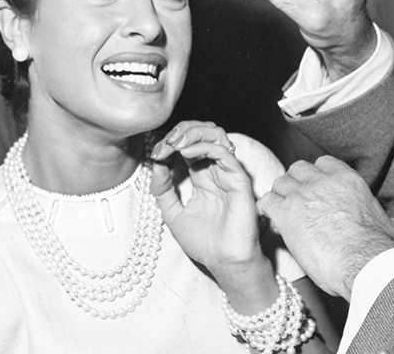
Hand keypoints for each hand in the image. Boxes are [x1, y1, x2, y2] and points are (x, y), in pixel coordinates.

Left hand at [149, 121, 263, 272]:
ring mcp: (228, 174)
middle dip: (182, 131)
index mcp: (203, 178)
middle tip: (165, 142)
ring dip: (193, 133)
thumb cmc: (204, 242)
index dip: (171, 144)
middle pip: (203, 134)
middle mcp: (216, 171)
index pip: (189, 147)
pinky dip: (204, 147)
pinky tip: (186, 153)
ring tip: (175, 143)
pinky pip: (225, 153)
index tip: (154, 151)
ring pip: (216, 136)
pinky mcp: (238, 180)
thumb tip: (155, 165)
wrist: (223, 261)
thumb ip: (163, 190)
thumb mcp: (172, 214)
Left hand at [257, 156, 393, 299]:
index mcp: (348, 181)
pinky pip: (267, 201)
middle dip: (295, 183)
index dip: (316, 176)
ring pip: (280, 182)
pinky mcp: (285, 213)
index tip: (316, 189)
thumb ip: (391, 222)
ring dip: (280, 196)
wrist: (361, 262)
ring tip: (283, 214)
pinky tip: (273, 223)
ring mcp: (302, 195)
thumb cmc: (378, 249)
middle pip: (298, 169)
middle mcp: (323, 182)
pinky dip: (267, 210)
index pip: (324, 163)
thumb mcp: (392, 229)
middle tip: (296, 202)